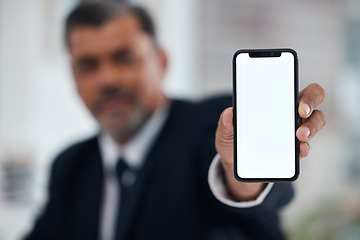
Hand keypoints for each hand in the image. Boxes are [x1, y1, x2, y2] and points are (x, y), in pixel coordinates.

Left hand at [215, 83, 325, 200]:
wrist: (234, 163)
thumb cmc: (232, 139)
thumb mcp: (225, 131)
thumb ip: (225, 123)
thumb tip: (228, 114)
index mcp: (272, 100)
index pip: (293, 85)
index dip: (298, 87)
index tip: (297, 100)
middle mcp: (288, 111)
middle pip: (312, 98)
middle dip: (311, 102)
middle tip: (302, 113)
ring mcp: (294, 129)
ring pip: (315, 121)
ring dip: (311, 127)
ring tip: (300, 136)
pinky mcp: (294, 149)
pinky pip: (305, 146)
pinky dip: (304, 148)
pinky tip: (299, 150)